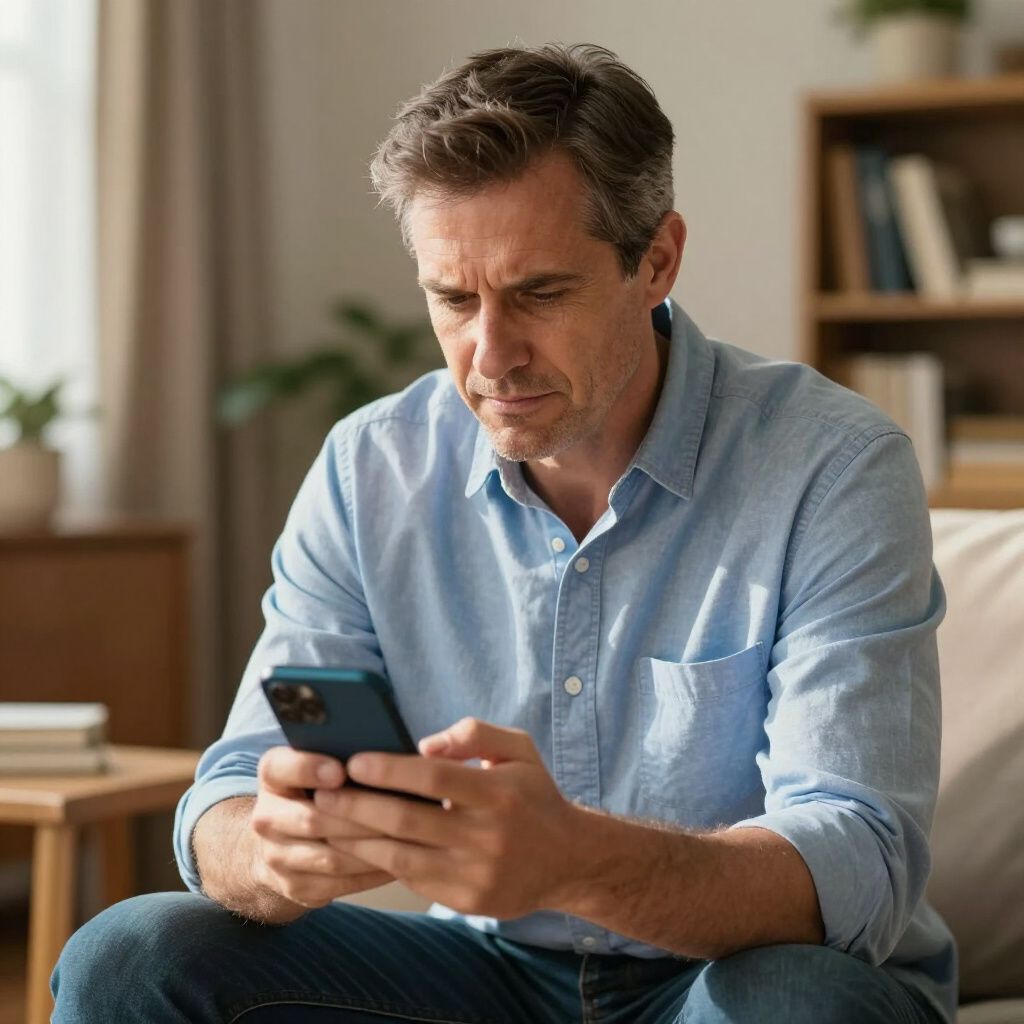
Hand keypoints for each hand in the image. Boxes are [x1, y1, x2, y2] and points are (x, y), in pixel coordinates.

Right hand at [250, 746, 393, 908]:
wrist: (284, 840)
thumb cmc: (318, 789)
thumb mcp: (319, 762)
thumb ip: (341, 753)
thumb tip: (385, 750)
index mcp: (272, 776)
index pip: (280, 768)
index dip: (309, 769)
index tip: (341, 771)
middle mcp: (266, 817)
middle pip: (313, 819)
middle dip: (360, 816)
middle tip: (401, 811)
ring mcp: (276, 857)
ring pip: (330, 857)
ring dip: (372, 849)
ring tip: (408, 839)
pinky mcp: (294, 887)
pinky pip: (338, 884)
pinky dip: (371, 873)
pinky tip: (399, 861)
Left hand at [313, 717, 581, 918]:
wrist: (568, 859)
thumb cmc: (533, 795)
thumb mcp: (518, 749)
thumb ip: (473, 733)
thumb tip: (424, 746)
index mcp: (497, 792)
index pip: (433, 778)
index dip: (389, 770)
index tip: (354, 761)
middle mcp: (486, 836)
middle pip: (407, 820)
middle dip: (357, 806)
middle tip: (321, 793)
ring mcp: (475, 873)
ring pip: (400, 857)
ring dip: (356, 840)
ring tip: (326, 822)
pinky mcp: (466, 900)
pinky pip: (412, 880)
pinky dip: (379, 863)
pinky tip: (355, 848)